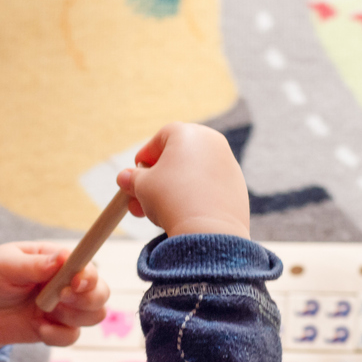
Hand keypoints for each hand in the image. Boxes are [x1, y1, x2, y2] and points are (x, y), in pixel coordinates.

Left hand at [0, 243, 109, 358]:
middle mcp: (67, 283)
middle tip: (60, 298)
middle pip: (101, 293)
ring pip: (94, 316)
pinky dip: (58, 335)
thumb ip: (34, 264)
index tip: (76, 281)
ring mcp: (63, 308)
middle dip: (87, 298)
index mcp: (58, 260)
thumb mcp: (4, 264)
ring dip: (73, 316)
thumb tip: (63, 258)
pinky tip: (38, 327)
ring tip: (43, 311)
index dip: (89, 275)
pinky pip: (72, 337)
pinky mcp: (55, 329)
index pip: (88, 265)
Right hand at [116, 122, 249, 238]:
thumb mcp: (142, 186)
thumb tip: (124, 178)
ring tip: (158, 211)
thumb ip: (132, 179)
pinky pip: (210, 187)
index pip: (160, 139)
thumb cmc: (172, 199)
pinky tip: (184, 214)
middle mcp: (212, 141)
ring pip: (194, 173)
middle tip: (141, 198)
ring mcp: (228, 163)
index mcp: (188, 133)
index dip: (145, 157)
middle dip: (157, 178)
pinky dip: (196, 196)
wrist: (209, 229)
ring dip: (175, 188)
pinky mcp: (238, 185)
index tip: (135, 173)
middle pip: (178, 156)